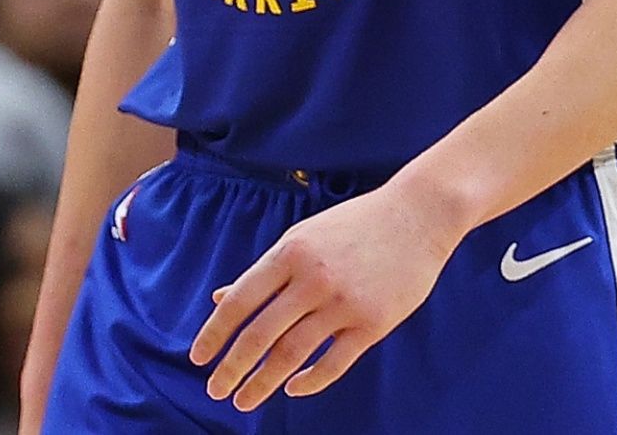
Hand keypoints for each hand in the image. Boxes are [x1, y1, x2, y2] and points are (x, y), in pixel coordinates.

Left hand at [188, 182, 460, 411]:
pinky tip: (291, 389)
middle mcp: (313, 279)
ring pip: (293, 353)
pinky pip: (335, 363)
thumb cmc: (353, 226)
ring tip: (244, 400)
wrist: (418, 215)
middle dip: (232, 367)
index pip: (240, 301)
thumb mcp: (301, 238)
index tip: (197, 358)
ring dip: (263, 382)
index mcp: (289, 253)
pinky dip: (310, 381)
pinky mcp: (375, 323)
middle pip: (261, 333)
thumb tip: (220, 298)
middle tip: (214, 391)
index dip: (214, 333)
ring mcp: (345, 302)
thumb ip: (264, 272)